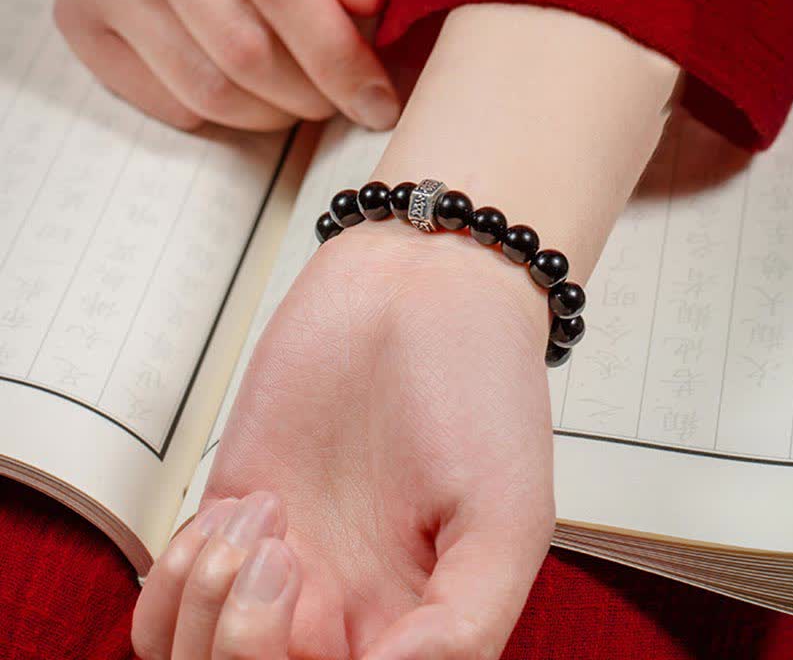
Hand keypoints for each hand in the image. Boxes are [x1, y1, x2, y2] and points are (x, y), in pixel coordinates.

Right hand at [13, 0, 399, 130]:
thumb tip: (363, 2)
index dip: (340, 60)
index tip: (378, 102)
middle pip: (246, 51)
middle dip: (313, 96)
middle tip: (341, 97)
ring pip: (209, 90)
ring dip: (273, 113)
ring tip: (300, 94)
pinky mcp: (80, 20)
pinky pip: (171, 103)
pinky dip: (226, 114)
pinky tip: (248, 86)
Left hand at [133, 222, 554, 659]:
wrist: (420, 286)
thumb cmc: (478, 383)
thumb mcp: (507, 513)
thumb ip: (465, 625)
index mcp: (418, 621)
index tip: (325, 617)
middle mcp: (347, 602)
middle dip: (246, 653)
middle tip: (287, 561)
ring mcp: (288, 559)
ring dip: (206, 616)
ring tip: (264, 523)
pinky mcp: (240, 505)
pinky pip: (168, 600)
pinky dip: (173, 582)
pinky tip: (227, 518)